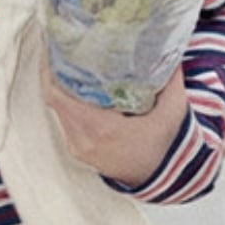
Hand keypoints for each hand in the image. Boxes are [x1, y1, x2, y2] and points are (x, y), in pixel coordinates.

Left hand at [41, 60, 187, 186]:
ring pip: (58, 110)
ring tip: (67, 60)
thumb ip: (171, 78)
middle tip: (62, 47)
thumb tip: (169, 46)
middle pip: (55, 99)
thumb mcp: (173, 109)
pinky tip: (76, 86)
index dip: (51, 70)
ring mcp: (78, 147)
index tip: (54, 47)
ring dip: (60, 87)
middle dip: (55, 71)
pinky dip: (68, 102)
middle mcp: (83, 139)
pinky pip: (65, 120)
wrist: (162, 178)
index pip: (59, 95)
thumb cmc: (166, 144)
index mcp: (101, 128)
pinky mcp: (77, 150)